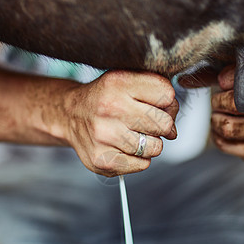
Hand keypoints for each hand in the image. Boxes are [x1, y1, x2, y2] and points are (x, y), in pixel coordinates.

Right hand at [62, 70, 178, 176]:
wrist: (70, 114)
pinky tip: (125, 147)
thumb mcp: (128, 78)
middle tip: (148, 122)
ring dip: (150, 143)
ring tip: (134, 134)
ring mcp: (104, 136)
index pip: (167, 95)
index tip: (157, 104)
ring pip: (155, 147)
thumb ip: (156, 89)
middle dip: (162, 125)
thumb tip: (174, 122)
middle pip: (164, 124)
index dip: (167, 101)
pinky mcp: (102, 160)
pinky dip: (139, 158)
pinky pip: (142, 164)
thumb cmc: (107, 97)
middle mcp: (110, 108)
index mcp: (119, 82)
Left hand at [211, 67, 243, 160]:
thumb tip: (181, 80)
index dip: (226, 79)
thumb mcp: (238, 78)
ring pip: (227, 127)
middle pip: (234, 104)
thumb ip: (212, 74)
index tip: (221, 81)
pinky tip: (223, 131)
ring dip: (215, 121)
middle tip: (218, 103)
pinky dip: (216, 137)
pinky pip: (224, 144)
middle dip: (217, 103)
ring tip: (220, 115)